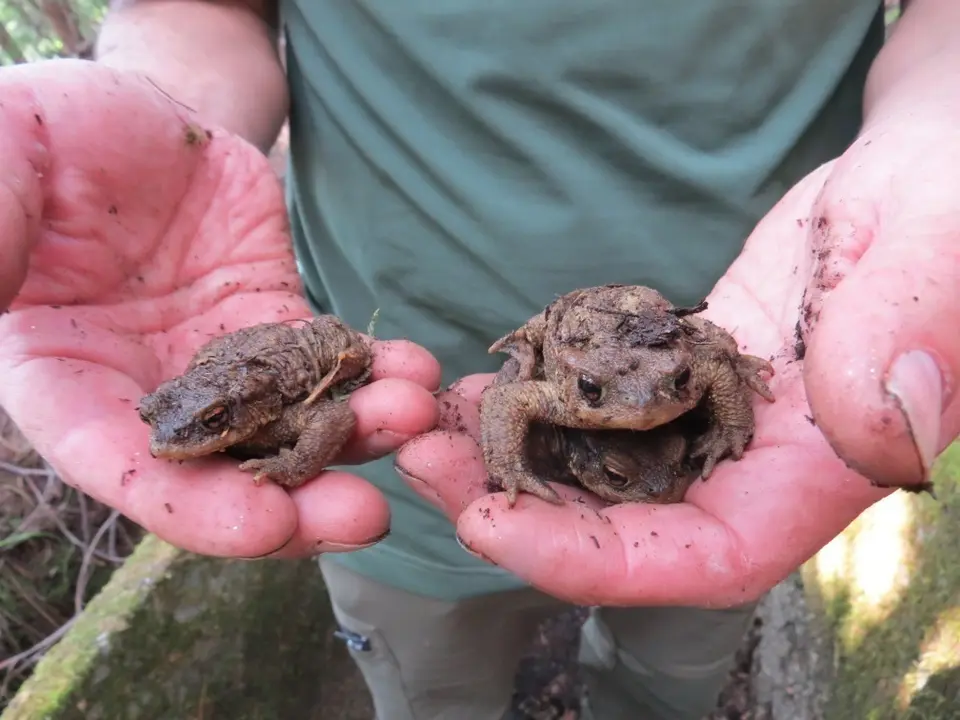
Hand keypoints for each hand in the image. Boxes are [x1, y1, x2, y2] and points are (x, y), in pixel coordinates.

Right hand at [0, 60, 440, 559]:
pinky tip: (413, 371)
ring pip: (289, 420)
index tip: (266, 526)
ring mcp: (218, 360)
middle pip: (224, 469)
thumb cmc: (47, 137)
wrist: (130, 112)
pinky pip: (324, 358)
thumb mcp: (3, 168)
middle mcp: (147, 388)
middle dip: (299, 498)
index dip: (191, 507)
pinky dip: (370, 370)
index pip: (121, 465)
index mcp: (63, 377)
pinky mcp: (270, 320)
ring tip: (411, 418)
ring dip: (355, 432)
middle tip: (366, 514)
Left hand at [393, 114, 959, 606]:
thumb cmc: (948, 200)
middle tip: (424, 459)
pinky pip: (599, 403)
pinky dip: (537, 400)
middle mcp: (756, 460)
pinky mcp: (680, 370)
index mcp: (824, 464)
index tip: (490, 527)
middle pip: (625, 524)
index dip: (594, 562)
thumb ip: (906, 337)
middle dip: (516, 507)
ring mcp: (711, 416)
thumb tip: (874, 421)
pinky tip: (483, 381)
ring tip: (432, 421)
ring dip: (509, 454)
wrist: (917, 175)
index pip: (705, 558)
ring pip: (599, 468)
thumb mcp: (939, 250)